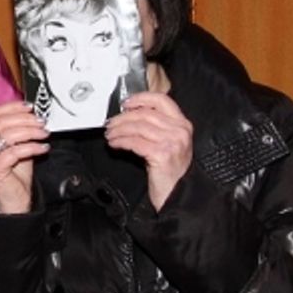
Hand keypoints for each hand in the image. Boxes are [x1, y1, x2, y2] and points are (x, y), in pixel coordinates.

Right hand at [0, 100, 49, 214]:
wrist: (14, 200)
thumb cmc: (16, 176)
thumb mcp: (19, 147)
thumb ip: (21, 131)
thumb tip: (34, 116)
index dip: (14, 107)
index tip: (31, 108)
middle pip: (2, 122)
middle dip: (26, 120)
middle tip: (42, 123)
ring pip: (8, 134)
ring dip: (31, 132)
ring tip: (44, 135)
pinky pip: (15, 151)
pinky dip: (32, 147)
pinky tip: (42, 148)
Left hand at [104, 91, 192, 210]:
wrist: (177, 195)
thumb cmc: (170, 171)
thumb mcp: (169, 143)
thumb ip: (157, 127)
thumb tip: (130, 115)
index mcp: (183, 124)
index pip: (162, 100)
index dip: (141, 98)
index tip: (126, 103)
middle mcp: (180, 130)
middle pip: (145, 113)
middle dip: (123, 117)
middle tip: (110, 123)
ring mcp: (172, 141)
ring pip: (138, 127)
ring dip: (119, 129)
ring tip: (110, 134)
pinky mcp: (162, 153)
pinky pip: (134, 142)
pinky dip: (121, 141)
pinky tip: (114, 144)